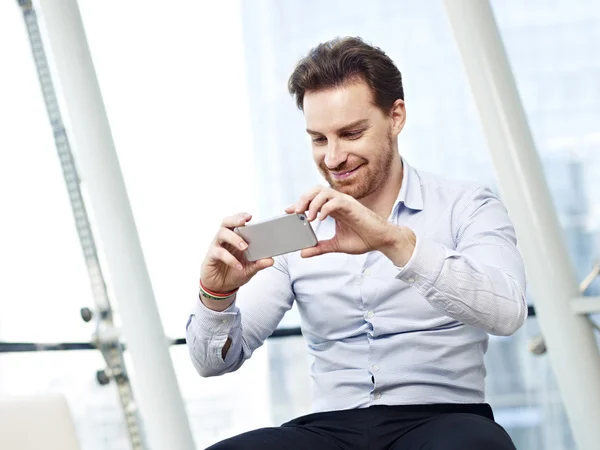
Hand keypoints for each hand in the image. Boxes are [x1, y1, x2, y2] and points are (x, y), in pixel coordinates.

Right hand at [200, 212, 273, 293]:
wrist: (221, 287)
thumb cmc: (234, 273)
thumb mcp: (250, 269)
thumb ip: (259, 264)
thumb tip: (271, 260)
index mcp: (235, 238)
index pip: (237, 222)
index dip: (241, 216)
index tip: (250, 216)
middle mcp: (225, 239)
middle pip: (226, 222)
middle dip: (235, 219)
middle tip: (244, 222)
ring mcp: (217, 246)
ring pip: (222, 233)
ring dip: (234, 238)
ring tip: (244, 247)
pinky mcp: (211, 256)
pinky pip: (219, 253)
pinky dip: (230, 259)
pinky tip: (238, 265)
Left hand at [285, 186, 414, 262]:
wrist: (381, 241)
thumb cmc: (363, 240)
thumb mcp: (336, 245)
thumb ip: (319, 247)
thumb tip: (302, 253)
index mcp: (333, 209)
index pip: (313, 199)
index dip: (299, 203)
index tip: (288, 211)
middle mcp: (338, 202)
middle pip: (316, 190)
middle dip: (303, 199)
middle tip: (296, 212)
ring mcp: (346, 203)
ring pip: (324, 192)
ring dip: (313, 203)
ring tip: (308, 217)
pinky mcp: (353, 206)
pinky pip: (336, 201)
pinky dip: (325, 208)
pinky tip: (320, 219)